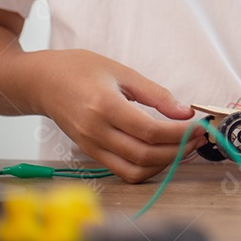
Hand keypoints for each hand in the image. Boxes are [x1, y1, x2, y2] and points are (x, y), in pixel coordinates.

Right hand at [30, 49, 201, 182]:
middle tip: (200, 137)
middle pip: (144, 155)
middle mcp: (96, 131)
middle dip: (179, 150)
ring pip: (134, 169)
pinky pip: (122, 171)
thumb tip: (184, 112)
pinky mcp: (89, 153)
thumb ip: (155, 94)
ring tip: (186, 146)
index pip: (150, 131)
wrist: (40, 82)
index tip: (200, 126)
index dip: (180, 133)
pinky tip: (163, 153)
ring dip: (165, 163)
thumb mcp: (121, 71)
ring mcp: (90, 146)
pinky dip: (147, 167)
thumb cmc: (79, 69)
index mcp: (104, 106)